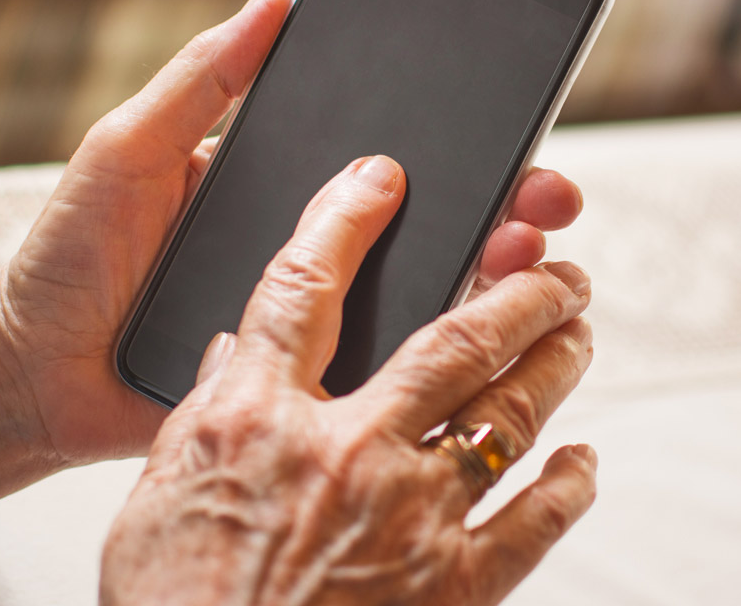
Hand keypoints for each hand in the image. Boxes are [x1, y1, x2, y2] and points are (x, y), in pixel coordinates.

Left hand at [0, 0, 584, 467]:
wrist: (30, 376)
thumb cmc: (67, 260)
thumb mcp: (127, 150)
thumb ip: (199, 81)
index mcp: (275, 191)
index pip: (379, 159)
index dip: (449, 139)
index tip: (507, 119)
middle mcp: (307, 255)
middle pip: (423, 224)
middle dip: (499, 204)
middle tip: (545, 194)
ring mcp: (310, 323)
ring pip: (416, 298)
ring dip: (485, 277)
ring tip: (528, 257)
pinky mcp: (300, 386)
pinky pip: (376, 372)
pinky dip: (436, 359)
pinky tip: (479, 343)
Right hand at [101, 156, 595, 604]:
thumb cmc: (170, 603)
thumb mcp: (155, 495)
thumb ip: (201, 414)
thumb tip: (232, 353)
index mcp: (257, 418)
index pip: (303, 288)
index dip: (343, 219)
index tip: (380, 178)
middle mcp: (346, 450)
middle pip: (451, 342)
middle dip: (517, 292)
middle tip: (558, 268)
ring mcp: (409, 516)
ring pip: (505, 414)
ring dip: (554, 364)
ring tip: (580, 333)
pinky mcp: (451, 588)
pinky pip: (532, 524)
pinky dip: (568, 486)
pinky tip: (585, 461)